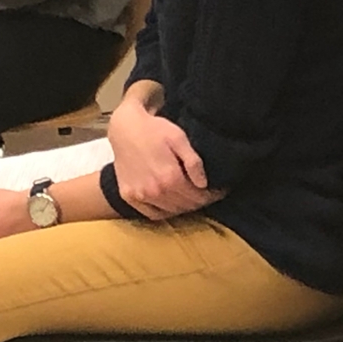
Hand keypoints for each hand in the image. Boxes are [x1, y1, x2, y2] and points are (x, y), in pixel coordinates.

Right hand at [107, 99, 224, 218]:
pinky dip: (164, 212)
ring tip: (188, 195)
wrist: (123, 127)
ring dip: (183, 206)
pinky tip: (169, 202)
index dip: (212, 195)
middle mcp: (155, 191)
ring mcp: (140, 195)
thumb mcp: (178, 137)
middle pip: (186, 206)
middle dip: (199, 200)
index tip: (219, 191)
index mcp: (170, 177)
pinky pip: (152, 214)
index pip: (199, 197)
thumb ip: (193, 161)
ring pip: (171, 211)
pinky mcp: (128, 195)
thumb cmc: (153, 130)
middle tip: (204, 192)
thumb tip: (203, 183)